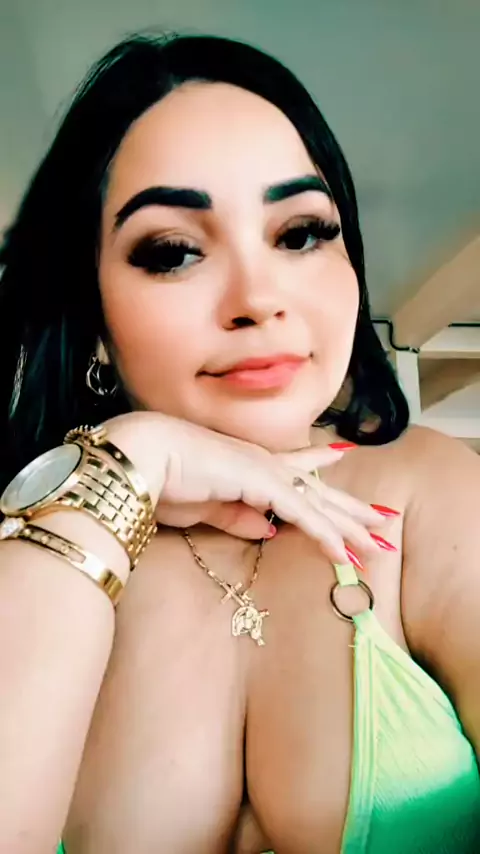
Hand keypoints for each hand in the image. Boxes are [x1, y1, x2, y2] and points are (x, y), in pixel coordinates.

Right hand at [106, 412, 385, 566]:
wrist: (144, 457)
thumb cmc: (163, 480)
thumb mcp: (204, 508)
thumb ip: (237, 517)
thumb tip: (268, 531)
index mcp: (246, 465)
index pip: (291, 467)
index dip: (317, 465)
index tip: (339, 456)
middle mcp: (263, 463)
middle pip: (316, 489)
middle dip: (349, 507)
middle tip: (380, 519)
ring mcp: (266, 471)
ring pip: (319, 503)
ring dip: (349, 526)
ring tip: (378, 543)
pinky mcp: (263, 485)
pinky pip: (303, 516)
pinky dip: (326, 536)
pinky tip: (346, 554)